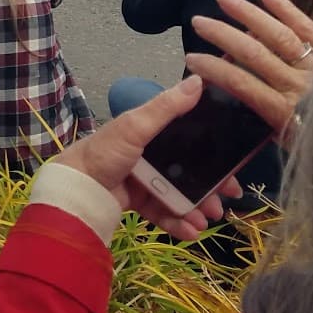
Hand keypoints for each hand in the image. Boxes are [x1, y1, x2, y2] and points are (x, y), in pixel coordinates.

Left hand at [52, 77, 239, 237]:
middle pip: (191, 173)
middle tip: (223, 204)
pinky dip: (179, 223)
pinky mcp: (140, 202)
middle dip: (210, 190)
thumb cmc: (105, 151)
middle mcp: (153, 155)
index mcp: (154, 133)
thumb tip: (198, 81)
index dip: (216, 159)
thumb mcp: (136, 126)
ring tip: (206, 220)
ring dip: (197, 209)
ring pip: (181, 196)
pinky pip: (165, 213)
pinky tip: (191, 232)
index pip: (193, 143)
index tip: (235, 173)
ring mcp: (147, 180)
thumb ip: (166, 107)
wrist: (77, 188)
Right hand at [186, 0, 312, 145]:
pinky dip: (286, 9)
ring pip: (278, 35)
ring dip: (248, 14)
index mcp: (285, 111)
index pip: (242, 84)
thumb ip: (264, 122)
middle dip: (223, 35)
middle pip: (254, 54)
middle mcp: (298, 84)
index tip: (191, 60)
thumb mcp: (288, 145)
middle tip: (198, 23)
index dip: (214, 69)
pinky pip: (307, 28)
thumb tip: (236, 97)